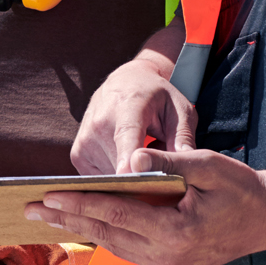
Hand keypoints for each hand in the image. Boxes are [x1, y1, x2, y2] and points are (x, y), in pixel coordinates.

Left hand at [28, 147, 265, 264]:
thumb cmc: (240, 186)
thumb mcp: (207, 164)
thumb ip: (168, 161)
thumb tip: (130, 156)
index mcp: (177, 234)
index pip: (116, 215)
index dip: (78, 204)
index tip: (46, 195)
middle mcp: (170, 259)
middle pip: (107, 235)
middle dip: (67, 220)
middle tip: (28, 209)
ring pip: (116, 246)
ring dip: (83, 229)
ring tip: (49, 214)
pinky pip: (131, 249)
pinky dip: (107, 234)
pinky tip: (87, 221)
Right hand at [70, 55, 195, 175]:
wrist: (126, 82)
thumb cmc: (157, 97)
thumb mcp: (179, 110)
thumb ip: (183, 138)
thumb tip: (188, 169)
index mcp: (128, 105)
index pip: (126, 134)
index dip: (128, 157)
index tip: (131, 176)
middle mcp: (100, 122)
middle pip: (120, 165)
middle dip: (143, 180)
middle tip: (164, 181)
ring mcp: (85, 139)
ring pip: (111, 177)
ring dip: (129, 182)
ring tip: (145, 168)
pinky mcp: (78, 154)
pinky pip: (99, 180)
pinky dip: (115, 180)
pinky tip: (129, 169)